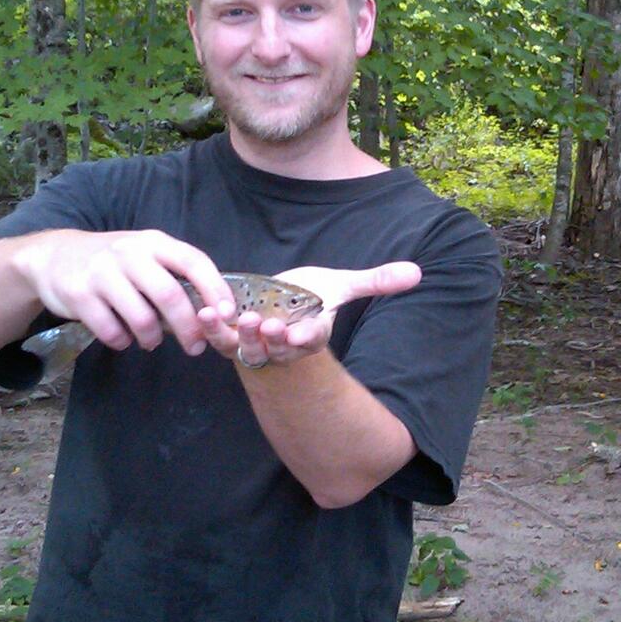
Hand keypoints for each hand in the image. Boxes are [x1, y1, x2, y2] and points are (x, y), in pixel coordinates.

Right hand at [16, 229, 234, 355]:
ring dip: (153, 338)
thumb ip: (174, 273)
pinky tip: (123, 338)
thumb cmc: (112, 261)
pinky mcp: (79, 296)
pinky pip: (111, 331)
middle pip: (169, 295)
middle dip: (189, 327)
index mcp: (153, 242)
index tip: (229, 315)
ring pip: (142, 318)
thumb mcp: (144, 254)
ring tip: (152, 341)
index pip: (193, 261)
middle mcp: (128, 253)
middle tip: (196, 346)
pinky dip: (123, 342)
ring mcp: (101, 273)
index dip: (215, 289)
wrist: (53, 256)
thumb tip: (214, 310)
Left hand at [197, 261, 421, 368]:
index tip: (300, 334)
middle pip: (279, 348)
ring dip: (240, 337)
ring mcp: (256, 344)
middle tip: (267, 325)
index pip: (312, 339)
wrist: (276, 306)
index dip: (306, 337)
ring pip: (248, 348)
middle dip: (273, 339)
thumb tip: (417, 273)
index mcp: (311, 334)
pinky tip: (203, 314)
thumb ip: (376, 281)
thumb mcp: (342, 285)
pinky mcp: (231, 338)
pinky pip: (221, 338)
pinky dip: (211, 329)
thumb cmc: (309, 296)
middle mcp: (283, 345)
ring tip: (235, 319)